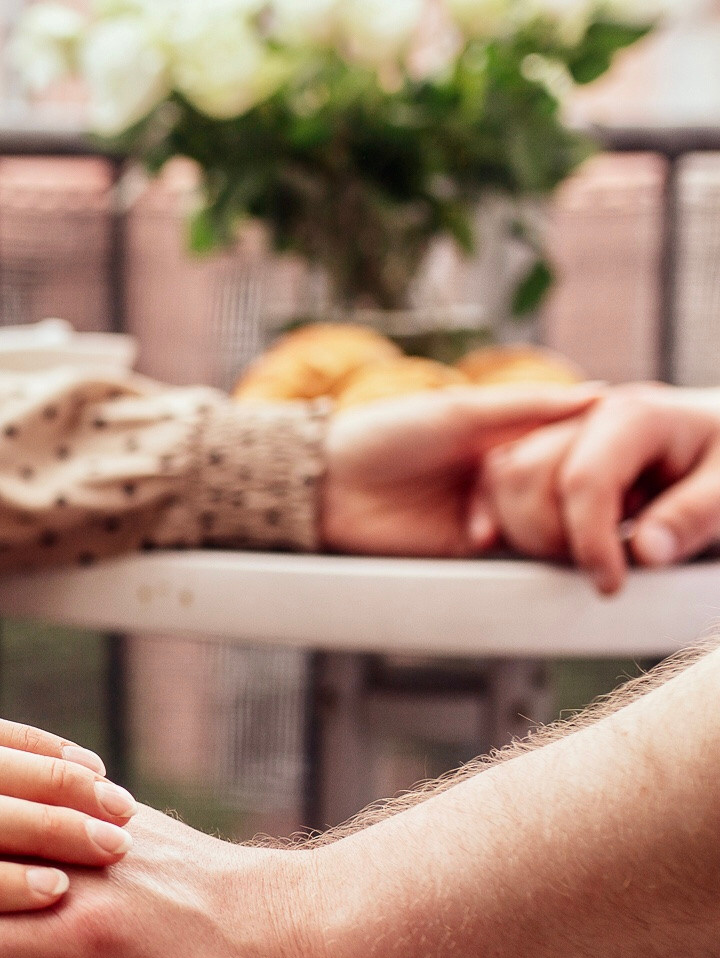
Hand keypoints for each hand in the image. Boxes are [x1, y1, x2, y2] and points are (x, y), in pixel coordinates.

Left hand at [319, 383, 598, 556]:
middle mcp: (503, 475)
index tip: (632, 458)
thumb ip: (526, 406)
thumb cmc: (385, 436)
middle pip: (567, 489)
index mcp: (504, 435)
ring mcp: (489, 514)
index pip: (572, 444)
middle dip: (589, 496)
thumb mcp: (460, 412)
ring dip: (566, 527)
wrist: (327, 488)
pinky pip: (515, 557)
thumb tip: (600, 396)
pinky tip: (562, 551)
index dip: (600, 452)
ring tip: (597, 527)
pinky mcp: (469, 553)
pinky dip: (535, 554)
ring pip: (548, 524)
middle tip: (624, 501)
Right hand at [470, 385, 719, 593]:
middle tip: (604, 565)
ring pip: (501, 483)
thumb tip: (644, 551)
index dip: (589, 541)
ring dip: (528, 532)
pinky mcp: (538, 453)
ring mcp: (555, 432)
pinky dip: (502, 519)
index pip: (585, 479)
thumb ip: (693, 516)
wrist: (717, 443)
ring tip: (585, 548)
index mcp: (633, 415)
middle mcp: (583, 416)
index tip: (611, 583)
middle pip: (527, 478)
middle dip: (554, 537)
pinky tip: (541, 543)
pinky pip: (493, 485)